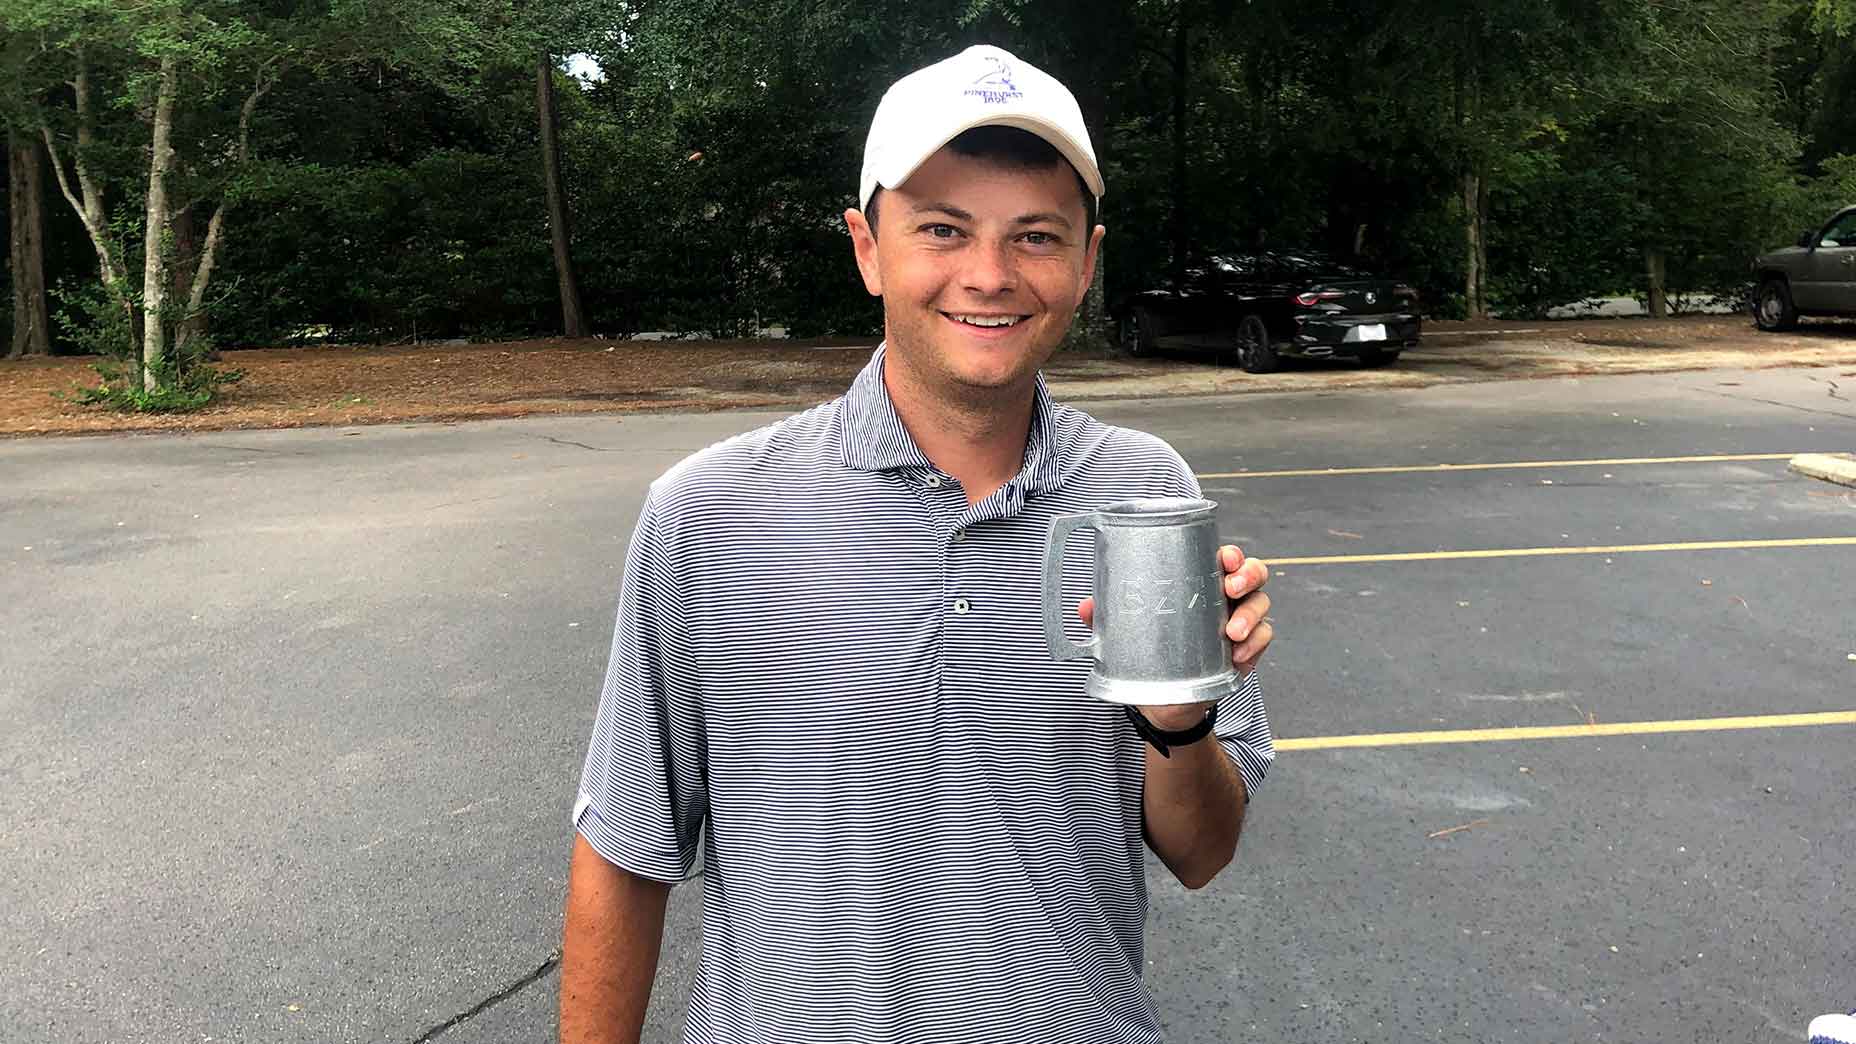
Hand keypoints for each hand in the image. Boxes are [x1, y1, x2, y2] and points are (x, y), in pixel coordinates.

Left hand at [1077, 543, 1272, 730]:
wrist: (1167, 704)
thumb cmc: (1150, 655)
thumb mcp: (1127, 635)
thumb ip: (1107, 619)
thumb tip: (1086, 606)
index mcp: (1199, 584)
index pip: (1222, 558)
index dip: (1230, 553)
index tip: (1224, 558)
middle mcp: (1224, 598)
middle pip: (1252, 573)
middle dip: (1248, 575)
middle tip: (1231, 588)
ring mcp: (1240, 623)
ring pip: (1261, 604)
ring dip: (1250, 614)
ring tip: (1231, 632)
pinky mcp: (1248, 651)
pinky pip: (1263, 639)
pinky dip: (1255, 645)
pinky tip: (1237, 656)